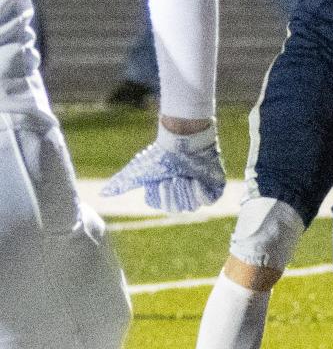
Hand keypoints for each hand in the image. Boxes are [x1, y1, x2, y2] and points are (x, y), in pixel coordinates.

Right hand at [101, 123, 225, 211]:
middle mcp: (182, 196)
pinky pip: (208, 201)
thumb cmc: (160, 155)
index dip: (161, 194)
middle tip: (172, 177)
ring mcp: (199, 193)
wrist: (183, 140)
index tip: (160, 180)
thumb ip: (121, 183)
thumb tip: (103, 194)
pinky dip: (200, 193)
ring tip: (184, 175)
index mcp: (166, 195)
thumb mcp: (138, 170)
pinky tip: (195, 181)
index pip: (163, 206)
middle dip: (173, 193)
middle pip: (177, 208)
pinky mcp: (213, 187)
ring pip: (191, 205)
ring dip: (185, 190)